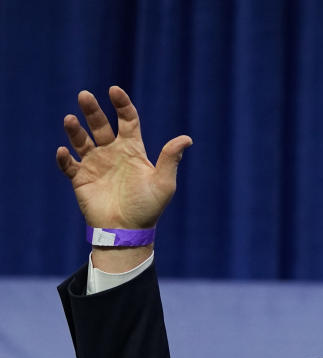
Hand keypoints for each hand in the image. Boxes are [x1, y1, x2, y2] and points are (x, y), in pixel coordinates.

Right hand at [56, 86, 191, 230]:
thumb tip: (187, 138)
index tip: (114, 90)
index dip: (122, 104)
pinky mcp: (80, 179)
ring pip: (81, 140)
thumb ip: (170, 159)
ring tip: (70, 120)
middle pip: (100, 125)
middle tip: (84, 96)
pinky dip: (65, 158)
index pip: (127, 120)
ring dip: (75, 130)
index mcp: (133, 150)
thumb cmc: (148, 208)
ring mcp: (95, 164)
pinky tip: (65, 152)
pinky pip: (69, 165)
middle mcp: (113, 153)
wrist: (127, 231)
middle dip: (92, 110)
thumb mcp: (163, 183)